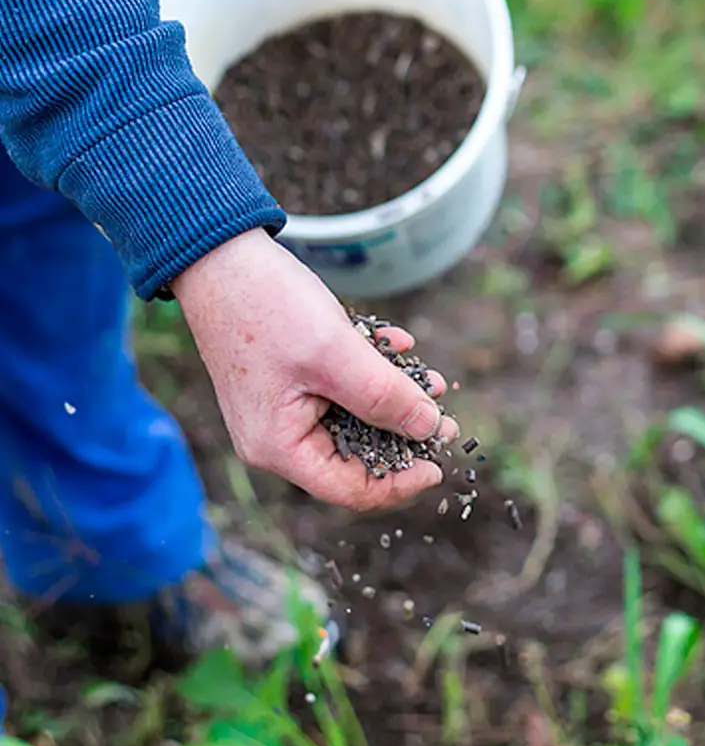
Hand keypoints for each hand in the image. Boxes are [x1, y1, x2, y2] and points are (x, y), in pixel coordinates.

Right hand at [172, 229, 457, 511]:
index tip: (439, 462)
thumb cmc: (267, 306)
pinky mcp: (286, 379)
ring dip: (391, 396)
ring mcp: (279, 407)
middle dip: (402, 432)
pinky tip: (395, 344)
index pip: (350, 489)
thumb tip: (430, 428)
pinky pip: (336, 387)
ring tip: (428, 378)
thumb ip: (385, 396)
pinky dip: (368, 370)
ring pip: (350, 417)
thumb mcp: (336, 353)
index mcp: (279, 447)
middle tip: (442, 415)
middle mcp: (275, 436)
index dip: (401, 482)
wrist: (220, 256)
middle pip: (353, 455)